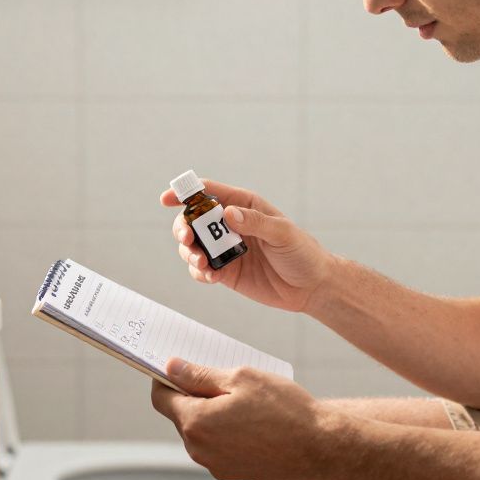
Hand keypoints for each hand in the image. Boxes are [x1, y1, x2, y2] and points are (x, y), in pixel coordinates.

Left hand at [151, 358, 331, 479]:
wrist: (318, 447)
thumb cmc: (284, 409)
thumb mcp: (241, 378)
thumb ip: (200, 375)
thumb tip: (171, 368)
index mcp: (195, 421)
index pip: (160, 397)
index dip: (165, 379)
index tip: (178, 367)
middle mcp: (198, 448)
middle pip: (180, 415)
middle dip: (193, 396)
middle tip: (223, 379)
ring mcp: (213, 464)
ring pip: (199, 431)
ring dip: (210, 415)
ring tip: (243, 402)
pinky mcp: (229, 473)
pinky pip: (215, 447)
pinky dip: (224, 432)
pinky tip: (251, 422)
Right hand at [161, 180, 332, 312]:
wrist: (311, 286)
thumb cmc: (302, 252)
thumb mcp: (283, 233)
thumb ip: (255, 222)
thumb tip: (228, 214)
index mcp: (244, 206)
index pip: (209, 193)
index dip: (186, 192)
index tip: (168, 198)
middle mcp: (230, 225)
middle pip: (193, 220)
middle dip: (183, 228)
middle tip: (187, 239)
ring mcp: (226, 249)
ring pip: (193, 246)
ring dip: (190, 253)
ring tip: (202, 262)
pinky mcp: (226, 271)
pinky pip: (202, 269)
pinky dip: (200, 272)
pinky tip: (211, 276)